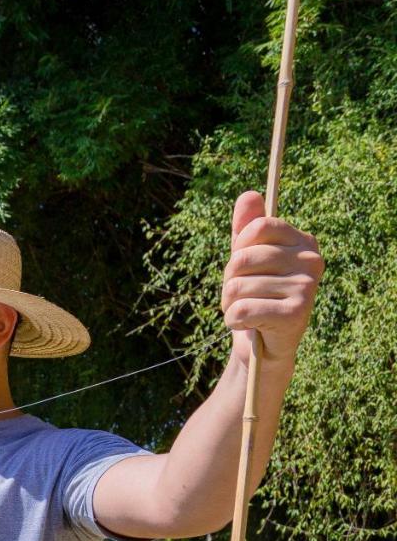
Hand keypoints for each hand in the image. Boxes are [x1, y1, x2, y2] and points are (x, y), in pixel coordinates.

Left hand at [222, 190, 323, 366]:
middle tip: (242, 296)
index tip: (244, 267)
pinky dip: (233, 320)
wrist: (263, 346)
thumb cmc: (255, 296)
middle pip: (242, 258)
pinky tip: (249, 325)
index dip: (238, 248)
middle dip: (229, 281)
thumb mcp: (247, 259)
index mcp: (303, 242)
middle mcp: (312, 261)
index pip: (258, 226)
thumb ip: (246, 228)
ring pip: (237, 287)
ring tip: (248, 311)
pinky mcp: (296, 314)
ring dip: (229, 304)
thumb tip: (250, 194)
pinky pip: (242, 309)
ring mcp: (307, 287)